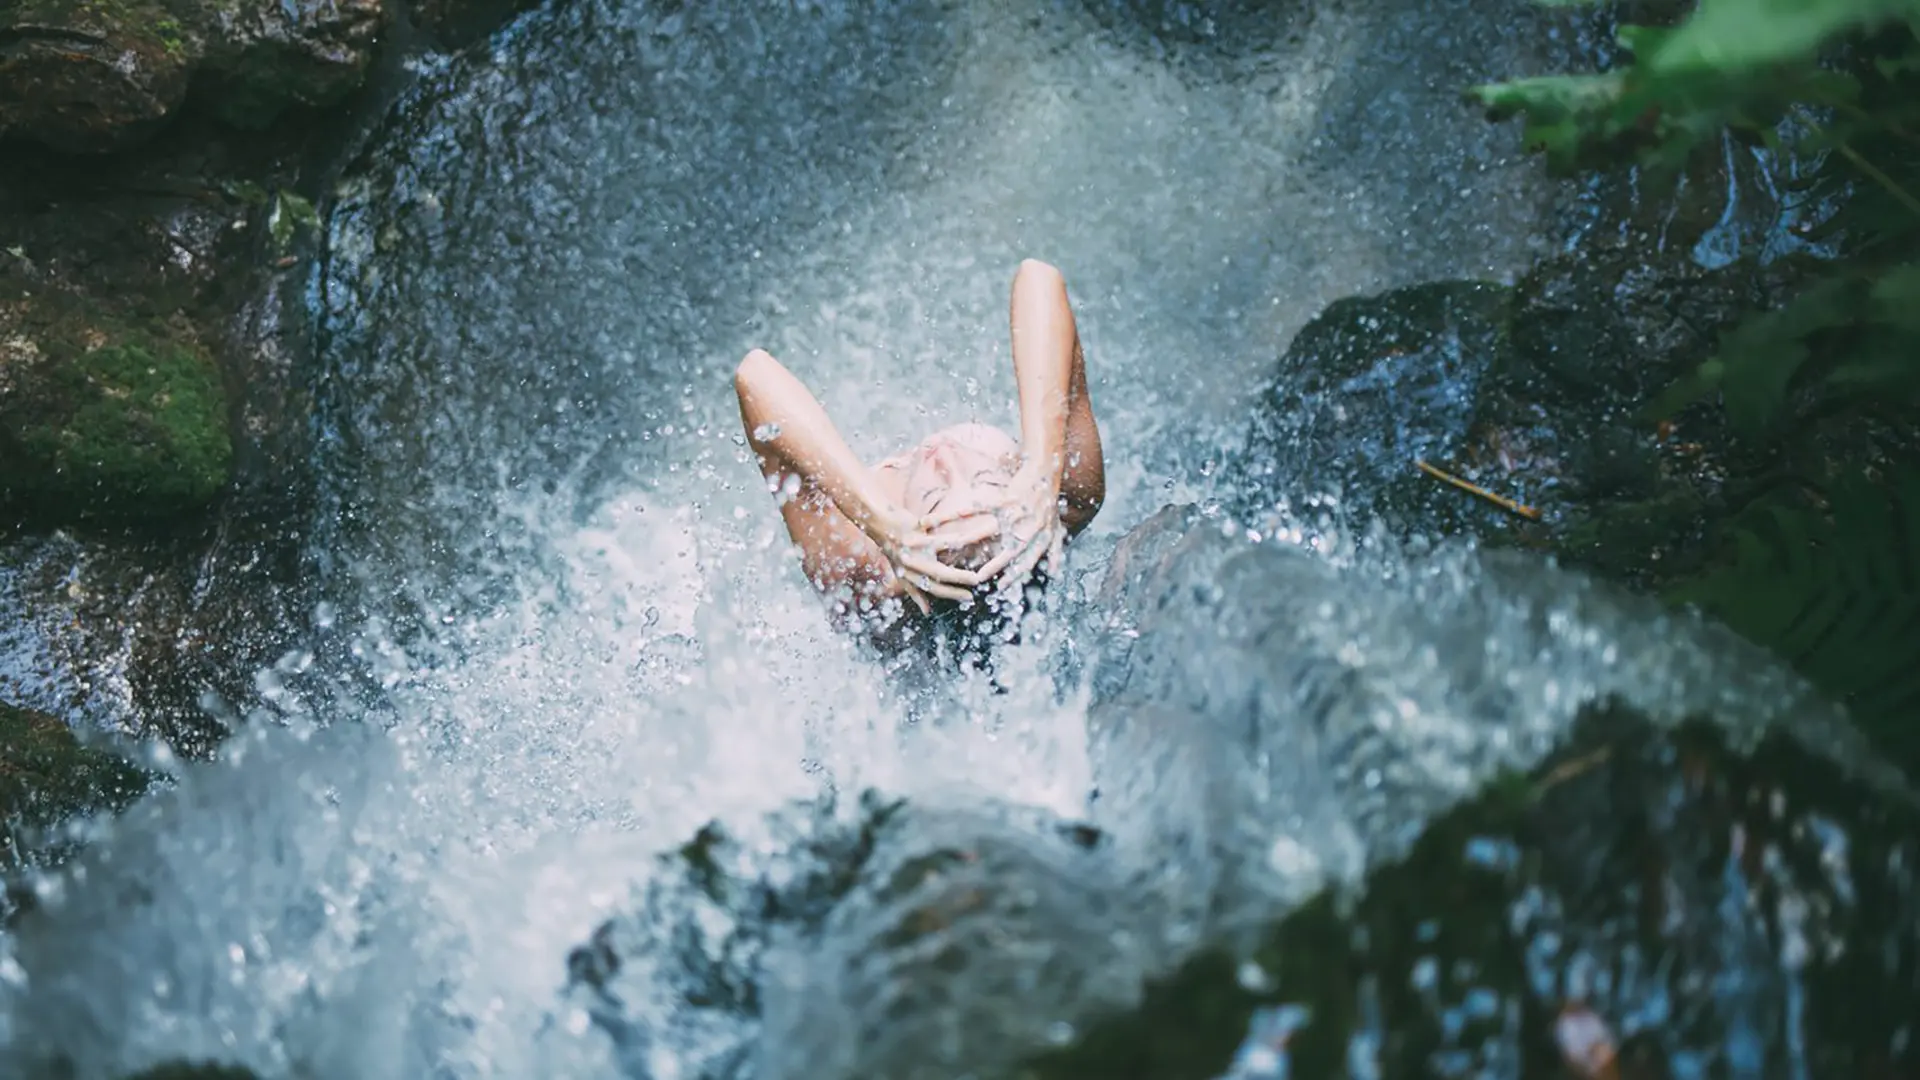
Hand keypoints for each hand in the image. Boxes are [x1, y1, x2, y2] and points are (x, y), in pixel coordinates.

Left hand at [867, 505, 1000, 612]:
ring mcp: (913, 543)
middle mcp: (911, 562)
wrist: (875, 522)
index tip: (970, 598)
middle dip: (963, 577)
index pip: (935, 589)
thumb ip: (915, 592)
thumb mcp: (901, 573)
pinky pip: (936, 520)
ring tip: (989, 533)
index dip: (953, 594)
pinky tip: (967, 512)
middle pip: (942, 572)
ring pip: (946, 543)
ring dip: (970, 538)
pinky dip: (951, 517)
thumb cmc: (892, 550)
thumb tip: (927, 612)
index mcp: (911, 574)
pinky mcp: (914, 525)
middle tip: (981, 578)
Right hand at [931, 465, 1063, 592]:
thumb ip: (1054, 552)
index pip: (1028, 561)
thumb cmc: (1049, 502)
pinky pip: (987, 504)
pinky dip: (972, 508)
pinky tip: (957, 514)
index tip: (1002, 587)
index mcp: (1041, 537)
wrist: (1046, 470)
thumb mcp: (1056, 529)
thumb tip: (1053, 574)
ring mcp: (1019, 510)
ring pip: (994, 528)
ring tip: (957, 546)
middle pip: (1011, 550)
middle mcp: (1031, 526)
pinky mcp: (1009, 495)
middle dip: (995, 566)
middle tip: (979, 578)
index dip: (1016, 576)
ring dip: (975, 538)